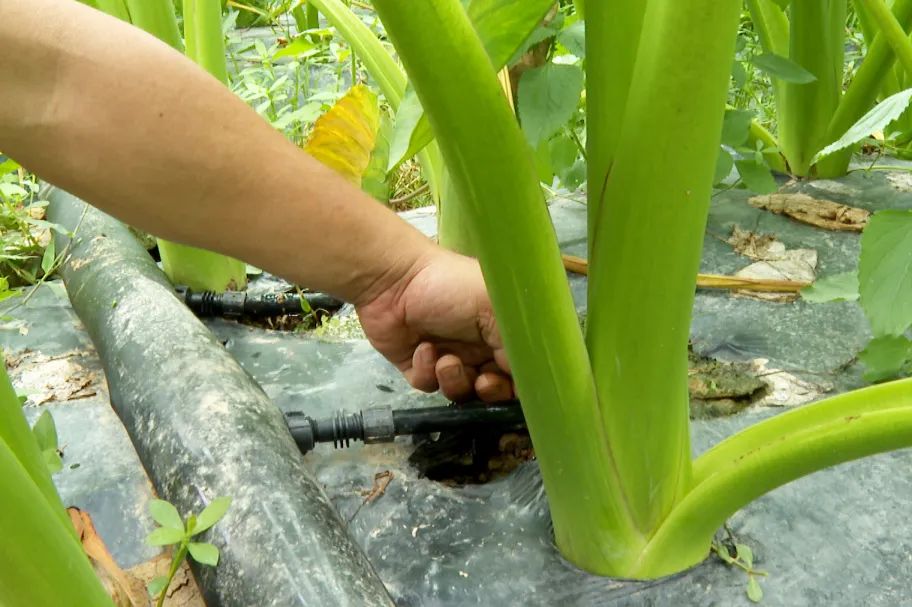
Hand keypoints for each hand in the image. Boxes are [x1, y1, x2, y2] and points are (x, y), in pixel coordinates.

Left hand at [356, 249, 512, 401]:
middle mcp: (478, 347)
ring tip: (445, 361)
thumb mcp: (495, 305)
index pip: (521, 368)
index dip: (521, 383)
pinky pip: (429, 385)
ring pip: (462, 391)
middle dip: (491, 391)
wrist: (394, 278)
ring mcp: (448, 357)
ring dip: (456, 380)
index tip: (514, 385)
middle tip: (483, 382)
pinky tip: (422, 349)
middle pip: (494, 388)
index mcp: (502, 330)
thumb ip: (517, 342)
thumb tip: (530, 373)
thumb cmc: (451, 286)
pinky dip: (427, 372)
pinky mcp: (418, 366)